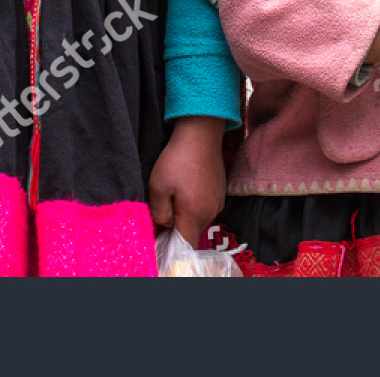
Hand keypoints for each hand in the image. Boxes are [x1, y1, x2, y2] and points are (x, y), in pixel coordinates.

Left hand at [148, 116, 226, 245]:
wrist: (201, 134)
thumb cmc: (177, 160)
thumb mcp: (158, 186)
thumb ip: (159, 212)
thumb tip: (164, 224)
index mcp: (195, 214)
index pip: (186, 245)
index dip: (172, 246)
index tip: (160, 236)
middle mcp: (211, 212)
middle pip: (192, 232)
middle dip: (177, 227)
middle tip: (162, 210)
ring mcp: (218, 201)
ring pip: (199, 219)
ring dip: (186, 214)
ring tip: (174, 195)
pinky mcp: (220, 190)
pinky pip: (206, 206)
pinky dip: (195, 204)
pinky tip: (187, 187)